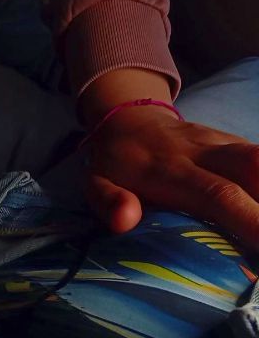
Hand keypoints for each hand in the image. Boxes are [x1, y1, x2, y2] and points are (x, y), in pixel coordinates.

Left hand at [84, 110, 258, 247]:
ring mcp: (226, 143)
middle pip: (256, 167)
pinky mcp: (236, 142)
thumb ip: (109, 202)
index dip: (253, 221)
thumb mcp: (95, 183)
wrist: (128, 116)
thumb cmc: (114, 163)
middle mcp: (207, 152)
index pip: (220, 195)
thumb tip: (125, 221)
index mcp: (173, 169)